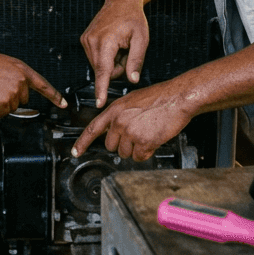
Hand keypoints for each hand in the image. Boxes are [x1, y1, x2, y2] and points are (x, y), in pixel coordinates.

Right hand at [0, 52, 66, 116]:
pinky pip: (1, 113)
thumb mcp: (3, 63)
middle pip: (23, 100)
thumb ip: (16, 74)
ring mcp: (13, 93)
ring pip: (11, 107)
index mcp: (22, 69)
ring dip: (0, 103)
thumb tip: (19, 86)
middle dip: (11, 97)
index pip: (43, 84)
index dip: (54, 96)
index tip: (63, 104)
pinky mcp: (3, 104)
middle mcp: (20, 82)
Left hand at [70, 81, 192, 161]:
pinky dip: (147, 152)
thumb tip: (115, 129)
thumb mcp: (132, 100)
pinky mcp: (143, 142)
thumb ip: (120, 115)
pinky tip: (153, 140)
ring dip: (136, 149)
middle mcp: (119, 121)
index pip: (93, 128)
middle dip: (122, 144)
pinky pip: (140, 157)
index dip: (83, 142)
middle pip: (112, 146)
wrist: (178, 98)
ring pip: (126, 153)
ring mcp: (131, 132)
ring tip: (148, 134)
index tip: (75, 151)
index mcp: (115, 110)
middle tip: (137, 135)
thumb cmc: (159, 97)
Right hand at [79, 0, 148, 106]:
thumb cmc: (132, 17)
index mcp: (106, 41)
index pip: (103, 71)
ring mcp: (86, 41)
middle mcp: (91, 41)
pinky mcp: (84, 40)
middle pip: (105, 71)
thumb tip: (132, 80)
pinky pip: (96, 59)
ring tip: (120, 45)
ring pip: (100, 66)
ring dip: (112, 61)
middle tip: (127, 50)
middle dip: (117, 67)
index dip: (102, 89)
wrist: (121, 0)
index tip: (99, 103)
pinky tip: (113, 43)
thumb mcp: (141, 39)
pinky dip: (106, 56)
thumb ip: (136, 61)